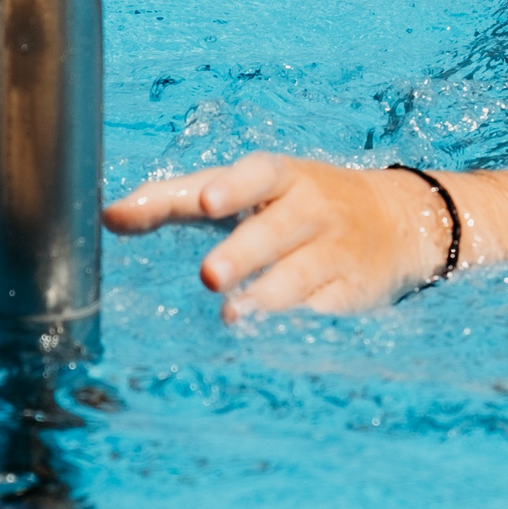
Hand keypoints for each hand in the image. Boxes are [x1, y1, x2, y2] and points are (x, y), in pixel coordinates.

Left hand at [103, 155, 449, 319]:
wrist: (397, 219)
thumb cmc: (296, 200)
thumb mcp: (248, 187)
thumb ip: (177, 198)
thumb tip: (110, 215)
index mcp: (282, 176)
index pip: (258, 173)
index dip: (233, 186)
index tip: (208, 200)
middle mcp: (312, 208)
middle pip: (278, 228)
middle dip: (245, 250)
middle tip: (210, 274)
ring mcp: (335, 250)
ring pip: (302, 272)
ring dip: (268, 294)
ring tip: (233, 313)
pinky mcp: (352, 291)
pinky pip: (326, 307)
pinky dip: (302, 320)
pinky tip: (274, 335)